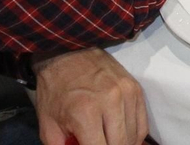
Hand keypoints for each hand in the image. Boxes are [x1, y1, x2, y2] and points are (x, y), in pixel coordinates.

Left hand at [33, 47, 147, 144]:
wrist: (67, 53)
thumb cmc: (55, 89)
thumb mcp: (47, 125)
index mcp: (85, 112)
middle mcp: (111, 102)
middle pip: (120, 144)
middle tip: (98, 144)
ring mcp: (126, 93)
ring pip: (133, 137)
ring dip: (122, 144)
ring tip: (108, 141)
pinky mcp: (135, 89)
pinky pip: (142, 124)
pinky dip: (134, 137)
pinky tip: (121, 138)